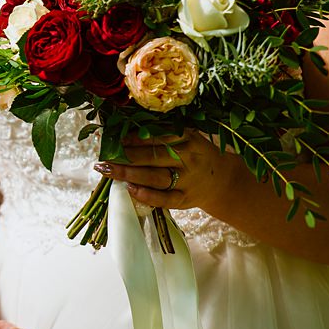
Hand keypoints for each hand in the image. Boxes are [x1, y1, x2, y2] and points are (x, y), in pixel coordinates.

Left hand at [96, 132, 240, 210]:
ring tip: (109, 171)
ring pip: (155, 178)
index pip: (160, 137)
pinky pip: (164, 199)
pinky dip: (147, 195)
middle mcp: (188, 160)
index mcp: (189, 140)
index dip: (137, 138)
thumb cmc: (196, 155)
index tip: (119, 139)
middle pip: (154, 157)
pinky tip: (130, 189)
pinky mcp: (184, 199)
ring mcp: (187, 181)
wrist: (223, 181)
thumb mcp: (189, 139)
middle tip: (105, 157)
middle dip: (127, 156)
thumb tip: (129, 129)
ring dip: (130, 174)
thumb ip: (165, 134)